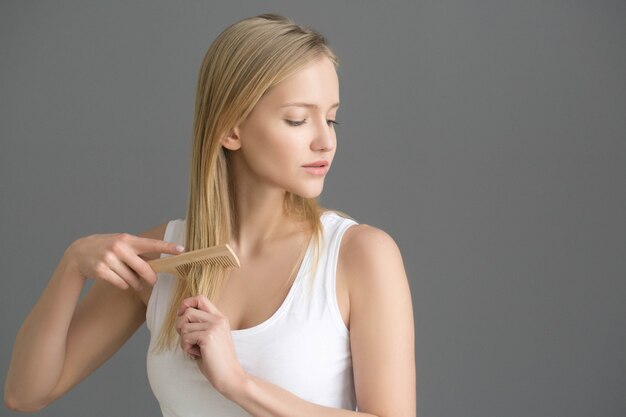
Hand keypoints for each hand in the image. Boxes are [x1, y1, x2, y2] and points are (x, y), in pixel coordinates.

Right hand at [65, 232, 184, 290]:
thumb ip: (138, 251)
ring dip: (135, 283)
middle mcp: (119, 248)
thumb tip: (157, 264)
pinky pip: (121, 284)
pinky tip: (119, 280)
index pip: (151, 244)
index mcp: (128, 239)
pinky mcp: (101, 270)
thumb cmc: (107, 248)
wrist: (79, 253)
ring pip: (132, 279)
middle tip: (152, 281)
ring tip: (133, 280)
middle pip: (144, 268)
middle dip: (150, 277)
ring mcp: (109, 259)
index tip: (181, 249)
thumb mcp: (122, 244)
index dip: (167, 247)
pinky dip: (123, 285)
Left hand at [176, 295, 248, 397]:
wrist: (230, 376)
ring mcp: (214, 327)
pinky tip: (197, 354)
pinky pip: (185, 337)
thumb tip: (180, 318)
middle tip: (188, 340)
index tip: (181, 315)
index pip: (200, 298)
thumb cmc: (217, 361)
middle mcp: (218, 319)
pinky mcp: (208, 337)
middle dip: (180, 326)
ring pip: (183, 326)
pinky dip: (186, 348)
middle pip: (187, 312)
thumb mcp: (211, 337)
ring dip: (184, 340)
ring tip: (195, 349)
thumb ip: (200, 326)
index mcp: (220, 318)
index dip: (186, 304)